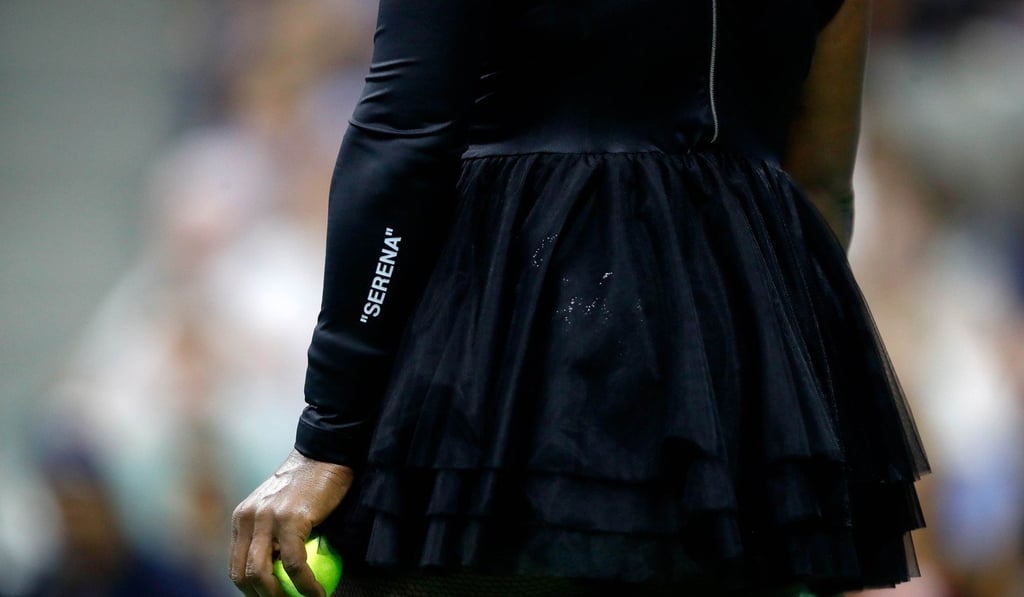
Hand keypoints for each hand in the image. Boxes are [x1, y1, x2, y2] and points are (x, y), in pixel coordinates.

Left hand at [230, 449, 353, 596]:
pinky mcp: (290, 519)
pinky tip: (317, 592)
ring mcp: (267, 518)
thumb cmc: (310, 484)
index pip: (236, 566)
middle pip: (243, 575)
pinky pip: (294, 563)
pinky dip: (305, 584)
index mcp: (242, 518)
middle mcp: (248, 518)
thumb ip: (273, 536)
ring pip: (262, 573)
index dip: (251, 591)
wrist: (326, 454)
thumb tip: (278, 574)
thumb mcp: (281, 510)